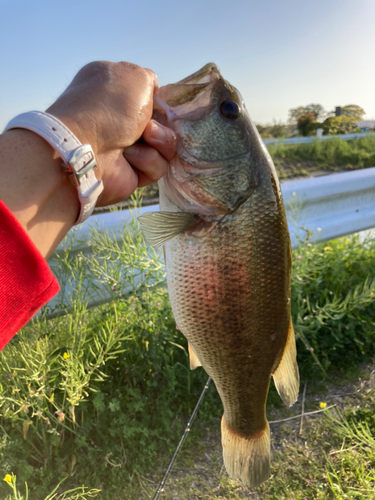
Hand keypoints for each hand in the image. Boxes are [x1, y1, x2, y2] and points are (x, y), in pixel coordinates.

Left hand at [47, 61, 175, 206]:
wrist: (85, 146)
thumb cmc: (109, 106)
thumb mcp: (135, 76)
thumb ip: (150, 79)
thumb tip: (155, 91)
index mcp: (114, 91)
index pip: (148, 98)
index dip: (158, 103)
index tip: (158, 104)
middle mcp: (118, 119)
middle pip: (161, 124)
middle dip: (162, 124)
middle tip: (148, 126)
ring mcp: (125, 148)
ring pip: (164, 146)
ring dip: (158, 141)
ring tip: (142, 140)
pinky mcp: (132, 173)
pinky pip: (156, 167)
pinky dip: (147, 161)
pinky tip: (129, 157)